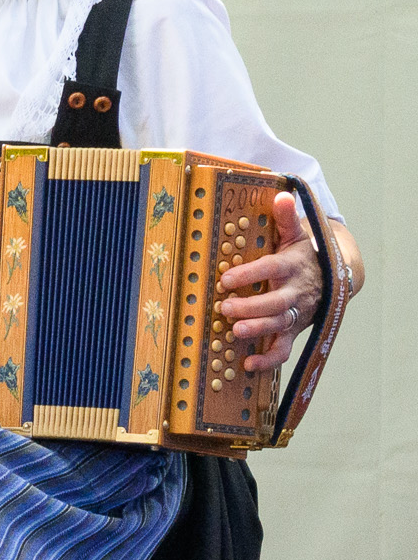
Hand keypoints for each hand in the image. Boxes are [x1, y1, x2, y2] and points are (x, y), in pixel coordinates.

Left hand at [221, 190, 358, 373]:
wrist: (335, 276)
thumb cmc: (303, 253)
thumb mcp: (296, 234)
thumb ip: (286, 218)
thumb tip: (282, 194)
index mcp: (293, 265)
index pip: (271, 268)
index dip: (250, 273)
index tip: (225, 278)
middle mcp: (297, 291)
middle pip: (277, 301)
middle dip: (252, 306)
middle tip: (225, 307)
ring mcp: (297, 312)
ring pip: (280, 324)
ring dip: (258, 329)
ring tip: (235, 331)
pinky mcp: (295, 329)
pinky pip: (284, 348)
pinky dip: (269, 359)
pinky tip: (248, 365)